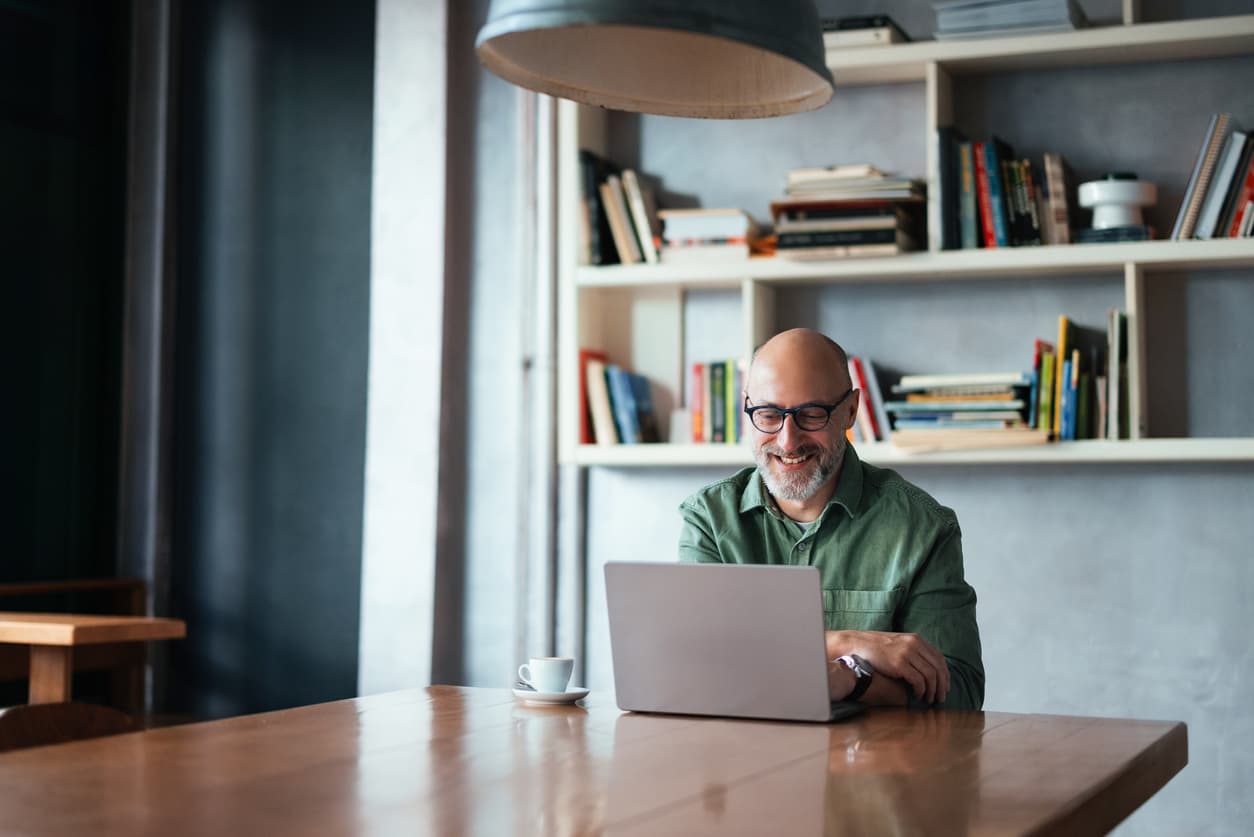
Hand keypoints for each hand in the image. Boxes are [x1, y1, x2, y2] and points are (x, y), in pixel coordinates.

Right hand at [825, 630, 949, 704]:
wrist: (857, 643)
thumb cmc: (876, 647)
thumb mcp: (898, 643)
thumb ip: (913, 651)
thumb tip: (927, 667)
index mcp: (916, 639)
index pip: (939, 658)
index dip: (945, 675)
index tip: (945, 687)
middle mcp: (914, 644)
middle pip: (938, 667)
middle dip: (942, 685)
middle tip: (940, 698)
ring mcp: (907, 653)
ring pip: (931, 675)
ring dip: (932, 690)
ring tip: (929, 700)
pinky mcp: (899, 663)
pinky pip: (918, 680)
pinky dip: (921, 690)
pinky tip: (917, 695)